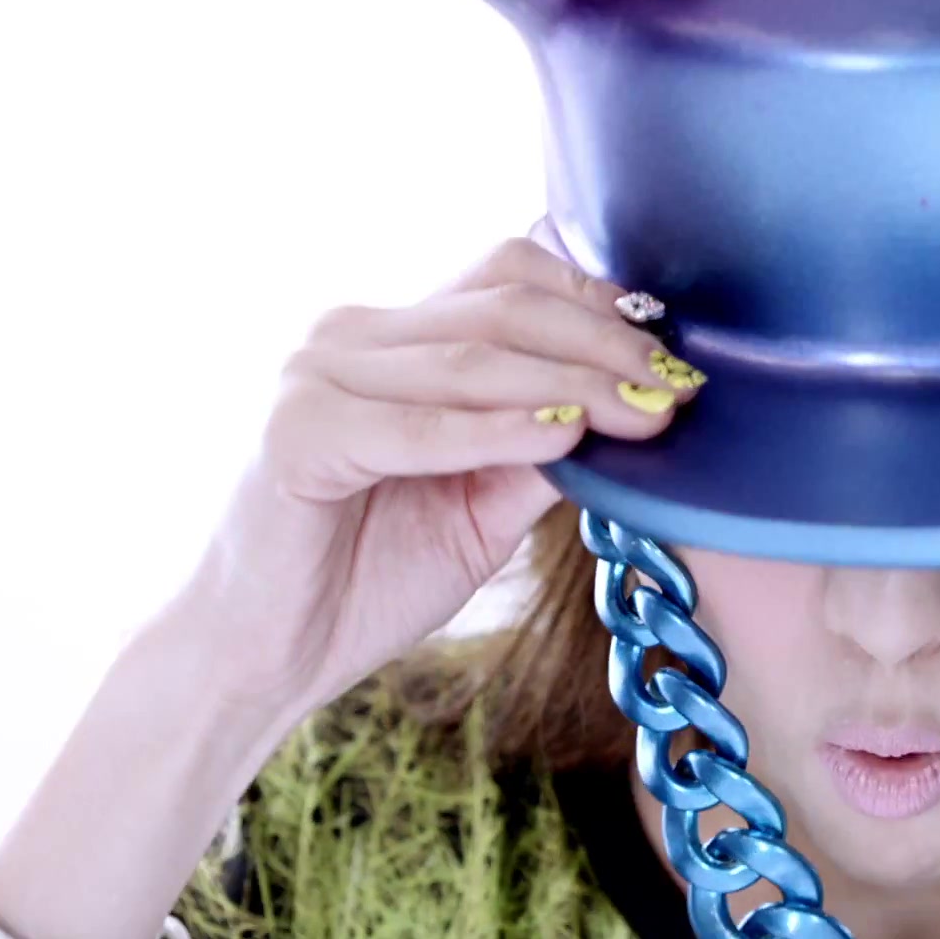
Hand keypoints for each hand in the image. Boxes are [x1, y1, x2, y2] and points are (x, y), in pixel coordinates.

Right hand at [176, 235, 699, 712]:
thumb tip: (635, 409)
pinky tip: (561, 434)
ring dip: (570, 382)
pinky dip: (493, 428)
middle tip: (675, 386)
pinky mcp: (295, 434)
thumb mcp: (483, 506)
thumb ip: (542, 450)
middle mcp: (350, 336)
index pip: (511, 281)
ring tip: (642, 411)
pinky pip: (415, 425)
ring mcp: (315, 376)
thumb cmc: (368, 576)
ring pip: (469, 357)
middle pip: (503, 307)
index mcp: (394, 337)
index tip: (673, 356)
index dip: (599, 308)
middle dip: (604, 345)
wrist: (264, 657)